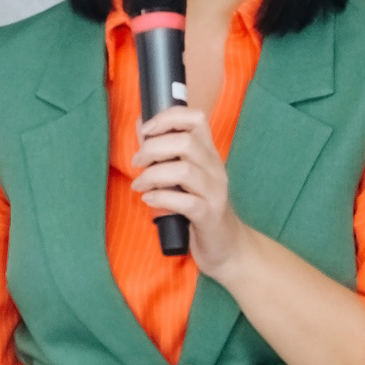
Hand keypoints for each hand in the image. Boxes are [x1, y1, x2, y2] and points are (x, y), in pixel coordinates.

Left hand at [130, 105, 254, 280]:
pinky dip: (162, 198)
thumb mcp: (186, 177)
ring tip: (140, 185)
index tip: (146, 130)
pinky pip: (186, 202)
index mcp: (209, 154)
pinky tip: (149, 200)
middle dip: (153, 148)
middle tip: (137, 163)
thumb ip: (166, 152)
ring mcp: (215, 192)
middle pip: (186, 142)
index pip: (196, 119)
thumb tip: (142, 125)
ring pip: (184, 171)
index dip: (168, 117)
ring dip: (153, 175)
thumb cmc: (200, 208)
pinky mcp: (209, 216)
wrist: (227, 246)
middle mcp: (215, 169)